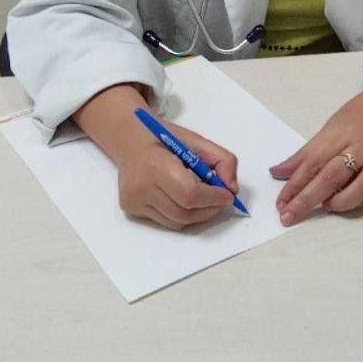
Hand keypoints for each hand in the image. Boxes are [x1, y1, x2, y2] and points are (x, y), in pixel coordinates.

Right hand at [118, 119, 239, 230]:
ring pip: (176, 222)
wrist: (130, 141)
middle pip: (184, 213)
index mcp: (156, 164)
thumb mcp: (197, 141)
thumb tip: (232, 189)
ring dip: (197, 215)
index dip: (213, 198)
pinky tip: (182, 199)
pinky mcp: (131, 209)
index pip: (190, 194)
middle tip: (221, 201)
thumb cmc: (165, 140)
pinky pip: (165, 221)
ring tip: (204, 199)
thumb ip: (222, 160)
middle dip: (209, 209)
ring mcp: (133, 201)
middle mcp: (141, 186)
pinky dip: (180, 215)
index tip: (227, 195)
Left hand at [269, 71, 362, 226]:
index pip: (313, 161)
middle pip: (332, 176)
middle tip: (289, 216)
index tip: (280, 204)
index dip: (294, 184)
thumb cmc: (361, 114)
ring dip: (342, 201)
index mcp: (340, 133)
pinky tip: (360, 201)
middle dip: (307, 200)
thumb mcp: (331, 127)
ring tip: (328, 205)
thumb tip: (278, 172)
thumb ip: (307, 153)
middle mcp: (362, 146)